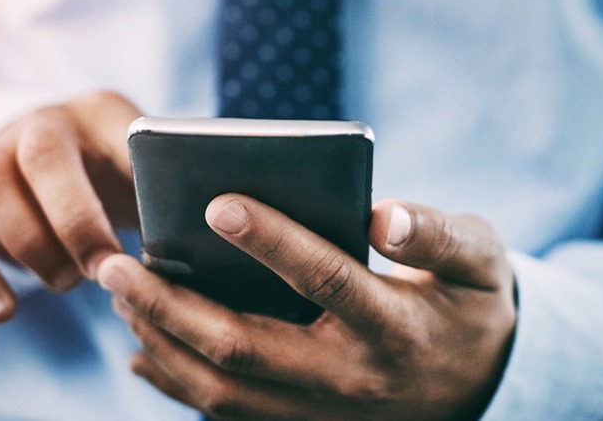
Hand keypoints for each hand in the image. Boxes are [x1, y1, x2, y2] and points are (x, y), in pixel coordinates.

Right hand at [0, 91, 141, 321]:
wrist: (49, 155)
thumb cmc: (113, 173)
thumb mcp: (143, 169)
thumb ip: (163, 193)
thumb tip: (190, 235)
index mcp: (95, 113)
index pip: (112, 127)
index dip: (134, 173)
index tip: (150, 233)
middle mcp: (35, 126)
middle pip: (41, 156)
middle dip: (73, 219)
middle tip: (102, 270)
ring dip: (31, 246)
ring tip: (66, 283)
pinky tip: (4, 312)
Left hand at [98, 195, 515, 419]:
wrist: (487, 386)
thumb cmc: (470, 303)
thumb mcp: (481, 260)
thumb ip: (438, 233)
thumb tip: (381, 215)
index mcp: (396, 326)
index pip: (326, 280)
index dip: (273, 242)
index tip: (216, 203)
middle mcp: (350, 379)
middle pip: (245, 346)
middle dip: (171, 305)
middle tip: (116, 262)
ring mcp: (320, 413)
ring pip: (222, 388)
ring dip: (161, 341)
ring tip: (119, 293)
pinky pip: (225, 413)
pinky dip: (176, 382)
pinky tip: (140, 345)